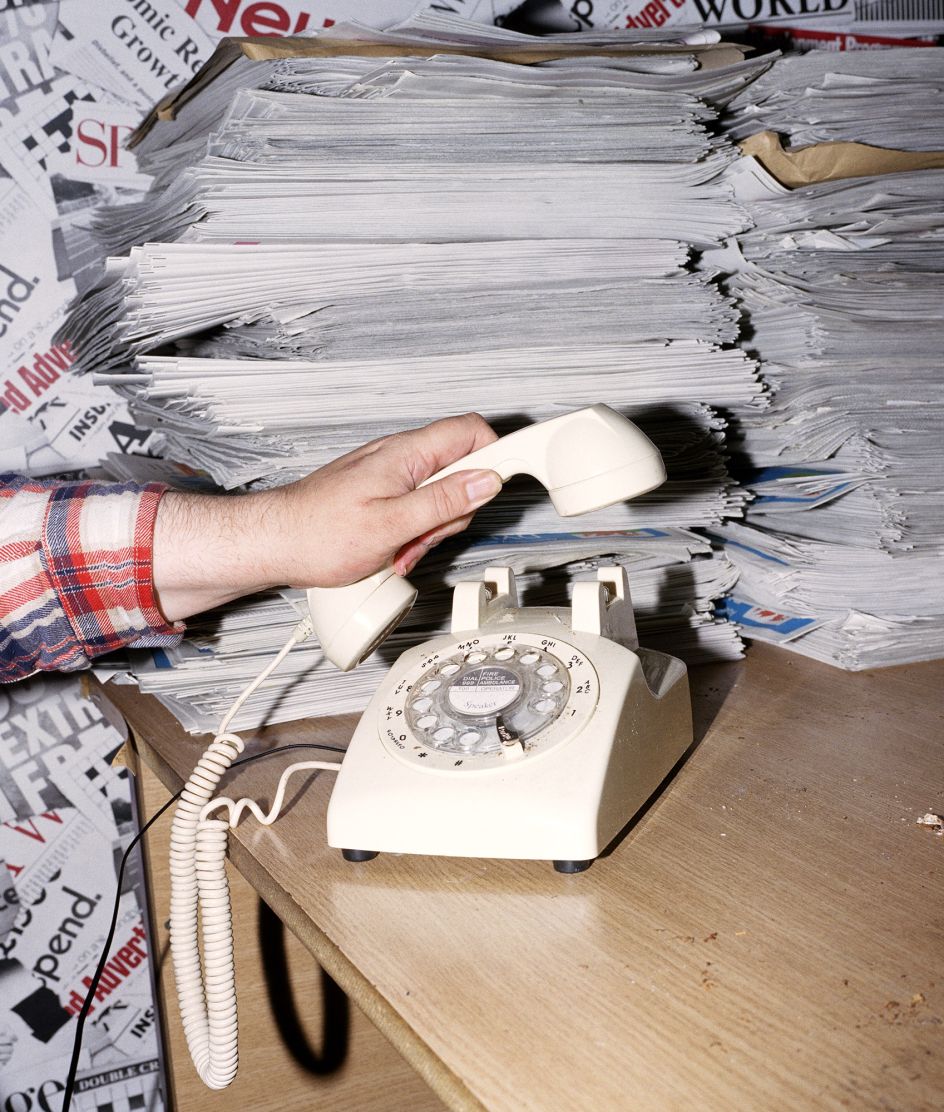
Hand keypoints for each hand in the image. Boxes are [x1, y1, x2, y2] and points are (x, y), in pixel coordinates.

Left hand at [153, 413, 500, 621]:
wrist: (275, 544)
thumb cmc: (318, 534)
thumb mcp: (392, 524)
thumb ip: (443, 501)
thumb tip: (486, 480)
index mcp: (406, 454)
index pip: (471, 431)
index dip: (497, 453)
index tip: (514, 477)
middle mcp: (399, 458)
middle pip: (460, 471)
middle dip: (455, 510)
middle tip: (430, 533)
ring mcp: (389, 476)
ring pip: (438, 496)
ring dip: (430, 529)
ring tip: (401, 547)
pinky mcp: (380, 495)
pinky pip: (415, 509)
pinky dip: (411, 533)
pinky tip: (391, 550)